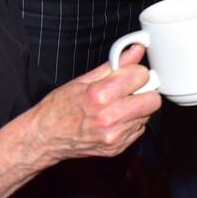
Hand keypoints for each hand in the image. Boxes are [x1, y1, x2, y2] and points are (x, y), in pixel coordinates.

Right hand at [28, 44, 160, 164]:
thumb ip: (115, 64)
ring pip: (148, 114)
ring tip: (117, 106)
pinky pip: (139, 129)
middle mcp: (110, 118)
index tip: (129, 75)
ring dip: (138, 108)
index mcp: (100, 96)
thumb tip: (136, 50)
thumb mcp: (83, 80)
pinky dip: (131, 122)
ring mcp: (114, 136)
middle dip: (144, 91)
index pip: (142, 76)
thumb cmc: (58, 108)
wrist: (43, 138)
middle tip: (129, 91)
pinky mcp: (117, 147)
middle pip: (153, 99)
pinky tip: (115, 120)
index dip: (136, 73)